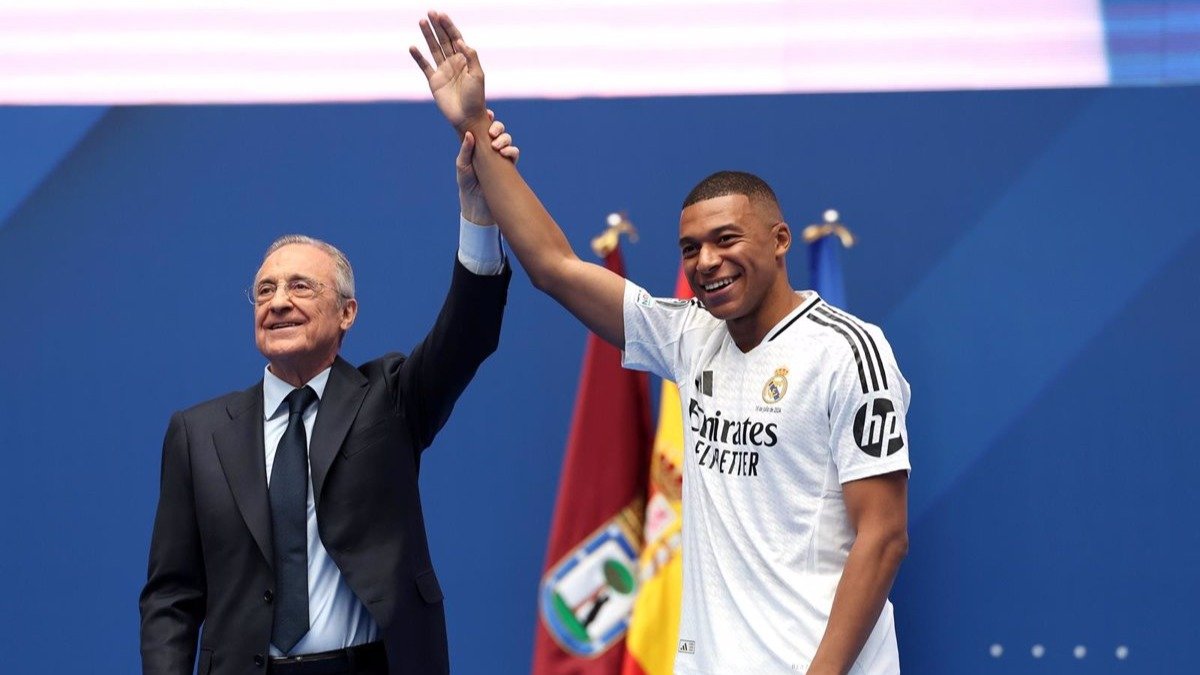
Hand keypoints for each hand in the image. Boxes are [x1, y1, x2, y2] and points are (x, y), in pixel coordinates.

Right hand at [410, 11, 486, 133]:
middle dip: (437, 26)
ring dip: (428, 35)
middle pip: (443, 39)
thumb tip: (459, 40)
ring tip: (421, 21)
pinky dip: (418, 57)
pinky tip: (412, 47)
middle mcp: (453, 62)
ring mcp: (443, 71)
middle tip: (430, 12)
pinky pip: (424, 66)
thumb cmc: (476, 97)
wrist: (468, 117)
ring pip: (434, 48)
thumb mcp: (477, 75)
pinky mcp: (434, 81)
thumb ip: (470, 56)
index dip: (448, 26)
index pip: (455, 38)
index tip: (441, 15)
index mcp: (465, 59)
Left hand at [458, 109, 518, 224]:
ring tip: (497, 145)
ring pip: (507, 140)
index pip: (483, 127)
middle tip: (492, 132)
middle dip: (498, 127)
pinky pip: (514, 153)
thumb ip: (465, 150)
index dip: (487, 118)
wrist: (478, 206)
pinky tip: (504, 153)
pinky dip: (511, 150)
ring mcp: (500, 157)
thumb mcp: (462, 165)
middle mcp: (490, 148)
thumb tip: (469, 134)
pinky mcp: (509, 167)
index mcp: (477, 144)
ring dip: (504, 139)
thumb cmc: (466, 184)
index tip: (488, 113)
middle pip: (498, 130)